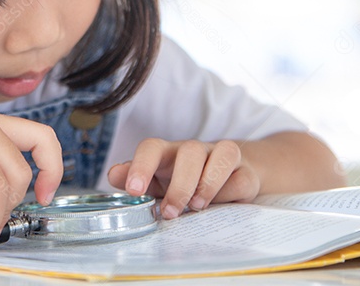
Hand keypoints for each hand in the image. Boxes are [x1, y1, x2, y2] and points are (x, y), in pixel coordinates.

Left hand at [107, 138, 258, 219]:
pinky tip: (222, 207)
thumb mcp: (156, 183)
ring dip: (209, 182)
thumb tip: (113, 175)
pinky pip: (243, 177)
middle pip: (190, 151)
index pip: (152, 147)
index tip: (133, 190)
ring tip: (197, 207)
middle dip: (180, 183)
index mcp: (168, 153)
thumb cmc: (183, 181)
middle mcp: (196, 151)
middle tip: (170, 212)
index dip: (141, 166)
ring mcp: (222, 158)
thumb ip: (135, 179)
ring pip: (223, 153)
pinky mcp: (246, 173)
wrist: (227, 176)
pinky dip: (231, 193)